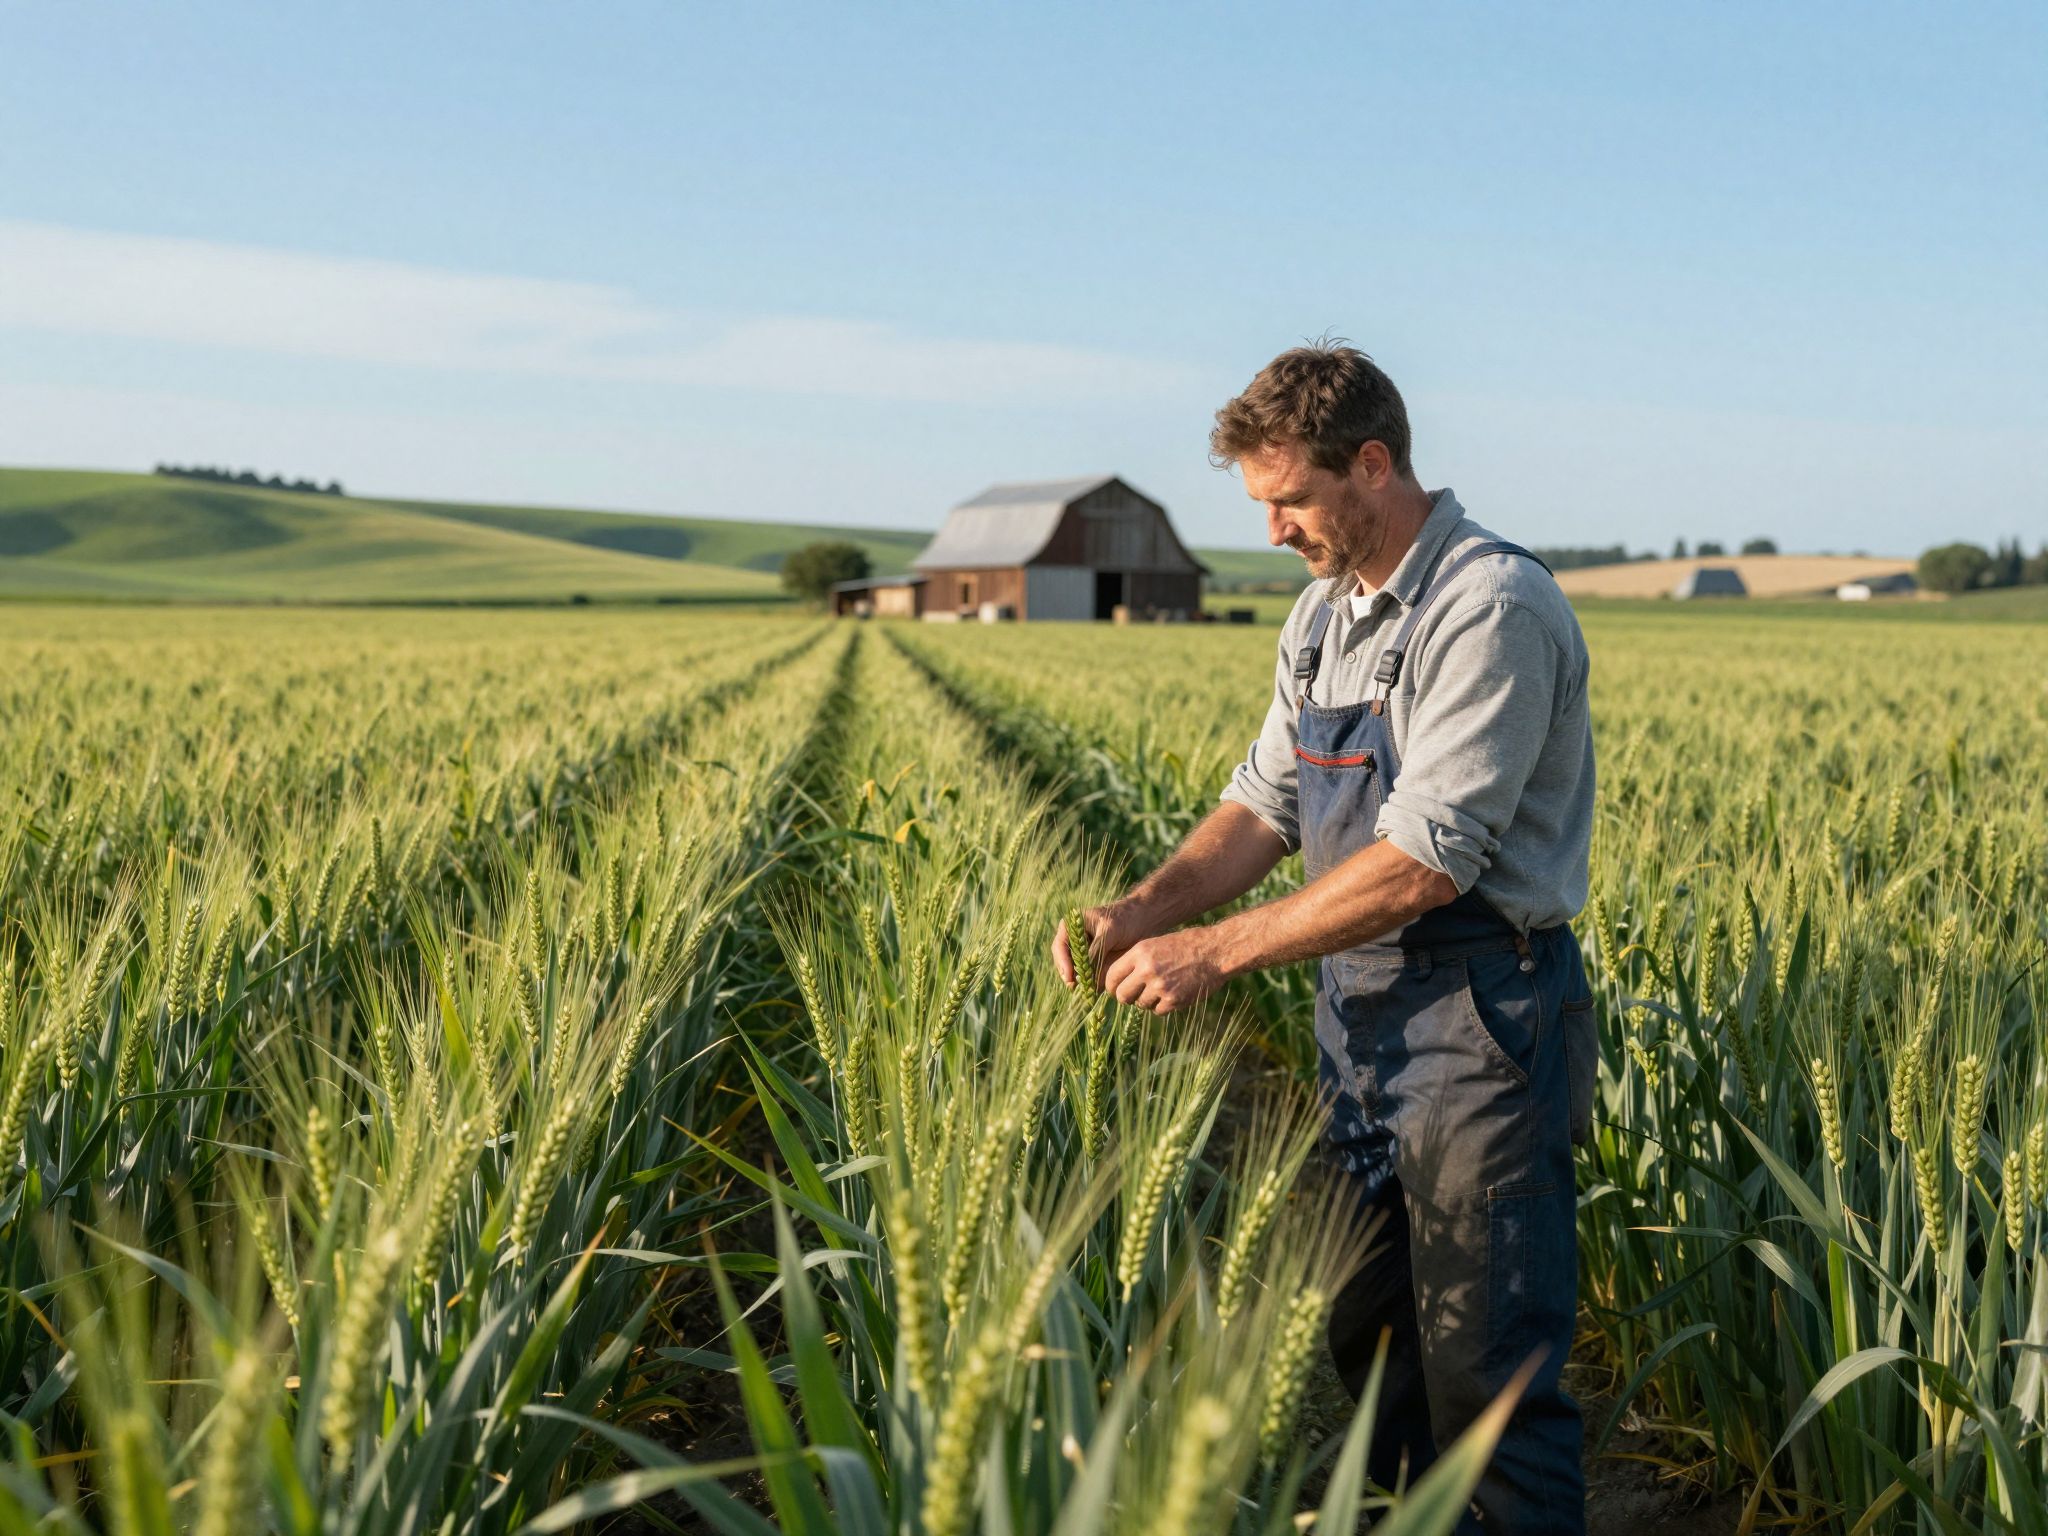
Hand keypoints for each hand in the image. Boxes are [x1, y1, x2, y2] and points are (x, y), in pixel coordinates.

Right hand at [1052, 900, 1153, 988]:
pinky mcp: (1095, 961)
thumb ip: (1095, 949)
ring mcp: (1085, 951)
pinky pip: (1088, 974)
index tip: (1069, 976)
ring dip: (1079, 980)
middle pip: (1065, 961)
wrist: (1143, 919)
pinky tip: (1094, 990)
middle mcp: (1075, 940)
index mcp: (1072, 926)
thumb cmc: (1125, 918)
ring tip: (1084, 991)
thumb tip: (1084, 971)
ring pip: (1076, 969)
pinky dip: (1090, 982)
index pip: (1060, 947)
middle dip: (1069, 975)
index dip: (1062, 963)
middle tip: (1075, 987)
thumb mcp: (1109, 930)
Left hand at [1102, 928, 1227, 1013]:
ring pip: (1140, 1005)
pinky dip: (1163, 1006)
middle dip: (1127, 997)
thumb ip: (1135, 962)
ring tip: (1162, 988)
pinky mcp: (1174, 1000)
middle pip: (1121, 996)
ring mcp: (1160, 986)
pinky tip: (1173, 993)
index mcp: (1139, 953)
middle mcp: (1147, 970)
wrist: (1215, 951)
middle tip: (1135, 994)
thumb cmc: (1184, 946)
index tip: (1116, 989)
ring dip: (1148, 1001)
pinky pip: (1157, 1011)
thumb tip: (1116, 982)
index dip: (1112, 986)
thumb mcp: (1155, 945)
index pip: (1111, 977)